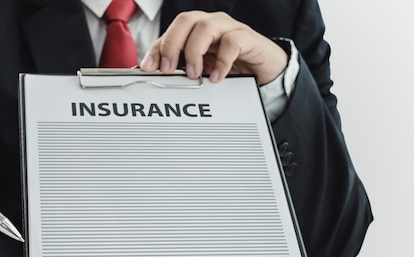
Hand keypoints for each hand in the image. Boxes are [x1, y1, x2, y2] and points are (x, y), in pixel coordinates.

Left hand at [140, 11, 287, 84]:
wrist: (265, 71)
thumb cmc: (231, 68)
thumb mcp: (202, 71)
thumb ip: (181, 71)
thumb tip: (156, 77)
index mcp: (196, 30)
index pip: (171, 32)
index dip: (157, 48)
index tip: (148, 67)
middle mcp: (211, 25)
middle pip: (185, 21)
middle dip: (172, 44)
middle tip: (168, 68)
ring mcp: (229, 29)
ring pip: (205, 27)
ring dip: (194, 51)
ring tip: (194, 74)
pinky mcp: (248, 38)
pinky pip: (232, 42)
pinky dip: (221, 61)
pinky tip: (217, 77)